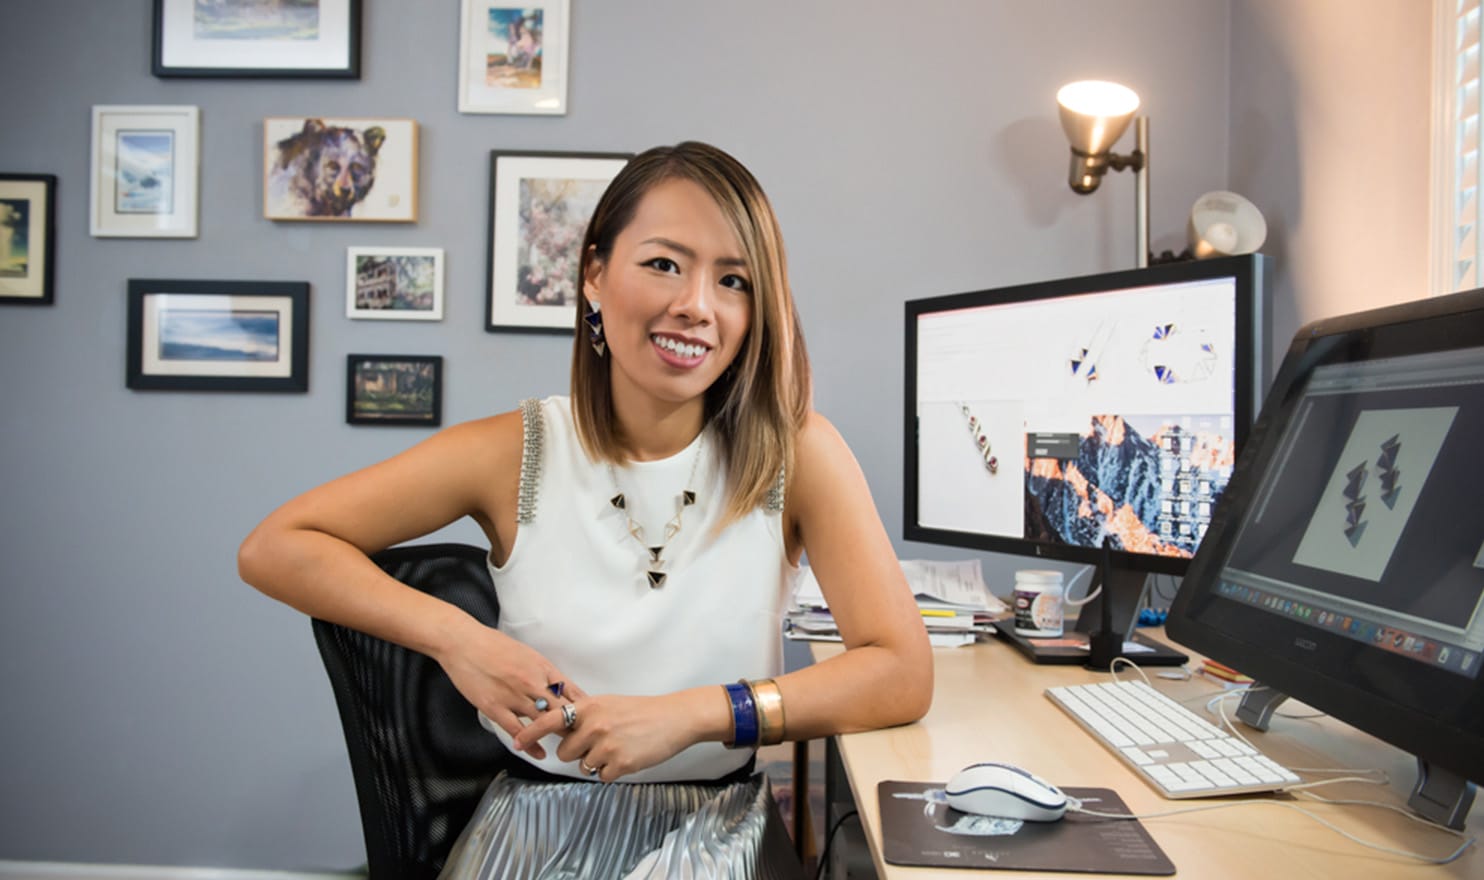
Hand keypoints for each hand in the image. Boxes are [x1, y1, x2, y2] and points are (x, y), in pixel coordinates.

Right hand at [435, 619, 586, 759]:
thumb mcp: (528, 654)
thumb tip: (559, 687)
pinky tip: (540, 753)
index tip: (592, 720)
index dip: (585, 708)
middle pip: (562, 710)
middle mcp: (532, 682)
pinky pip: (518, 731)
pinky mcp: (495, 708)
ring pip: (543, 722)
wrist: (464, 642)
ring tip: (567, 748)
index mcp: (543, 667)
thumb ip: (543, 673)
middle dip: (575, 726)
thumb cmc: (494, 645)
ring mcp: (514, 696)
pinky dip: (531, 745)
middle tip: (584, 739)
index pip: (573, 691)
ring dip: (555, 736)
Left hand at [512, 692, 701, 780]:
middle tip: (600, 743)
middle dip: (578, 753)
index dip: (530, 733)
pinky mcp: (620, 764)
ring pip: (584, 766)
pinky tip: (627, 756)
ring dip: (597, 762)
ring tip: (618, 747)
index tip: (516, 743)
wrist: (673, 718)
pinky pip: (601, 776)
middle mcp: (593, 725)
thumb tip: (561, 731)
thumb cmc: (641, 711)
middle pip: (565, 753)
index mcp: (589, 707)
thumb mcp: (608, 704)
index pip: (549, 720)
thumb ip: (584, 716)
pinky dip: (612, 771)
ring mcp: (606, 745)